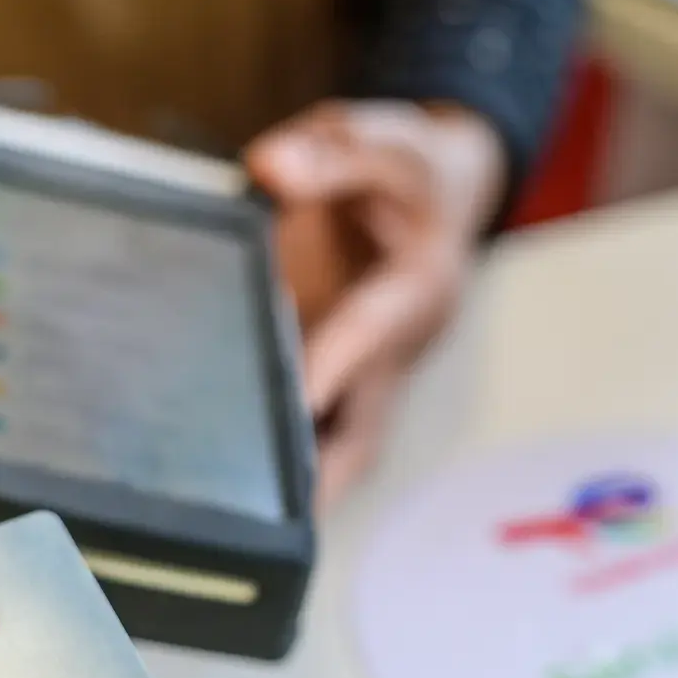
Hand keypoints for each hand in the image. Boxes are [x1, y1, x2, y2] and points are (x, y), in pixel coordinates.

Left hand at [248, 101, 503, 508]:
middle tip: (278, 523)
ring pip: (344, 445)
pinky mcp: (350, 382)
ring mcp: (377, 372)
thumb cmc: (409, 166)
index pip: (369, 327)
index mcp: (418, 285)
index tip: (299, 398)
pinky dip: (289, 464)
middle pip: (367, 426)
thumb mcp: (383, 137)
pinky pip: (321, 431)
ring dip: (305, 489)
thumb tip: (269, 167)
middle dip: (326, 474)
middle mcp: (401, 344)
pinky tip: (231, 491)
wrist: (446, 188)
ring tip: (246, 541)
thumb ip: (328, 153)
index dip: (336, 362)